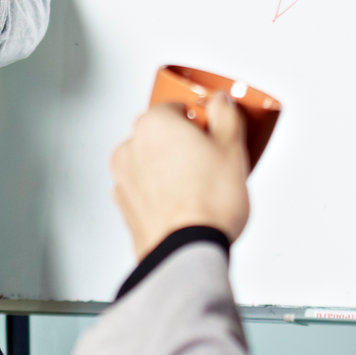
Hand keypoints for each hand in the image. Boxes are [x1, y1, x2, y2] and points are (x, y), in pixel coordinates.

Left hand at [109, 93, 251, 259]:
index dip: (199, 120)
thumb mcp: (232, 148)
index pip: (176, 107)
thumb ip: (225, 116)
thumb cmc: (207, 204)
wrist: (187, 251)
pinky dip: (159, 192)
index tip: (213, 132)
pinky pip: (144, 189)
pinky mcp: (124, 207)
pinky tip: (184, 204)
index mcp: (154, 124)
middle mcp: (131, 147)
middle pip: (159, 135)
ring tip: (200, 188)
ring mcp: (123, 178)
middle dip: (182, 144)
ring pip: (150, 163)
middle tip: (211, 161)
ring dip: (169, 169)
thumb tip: (220, 103)